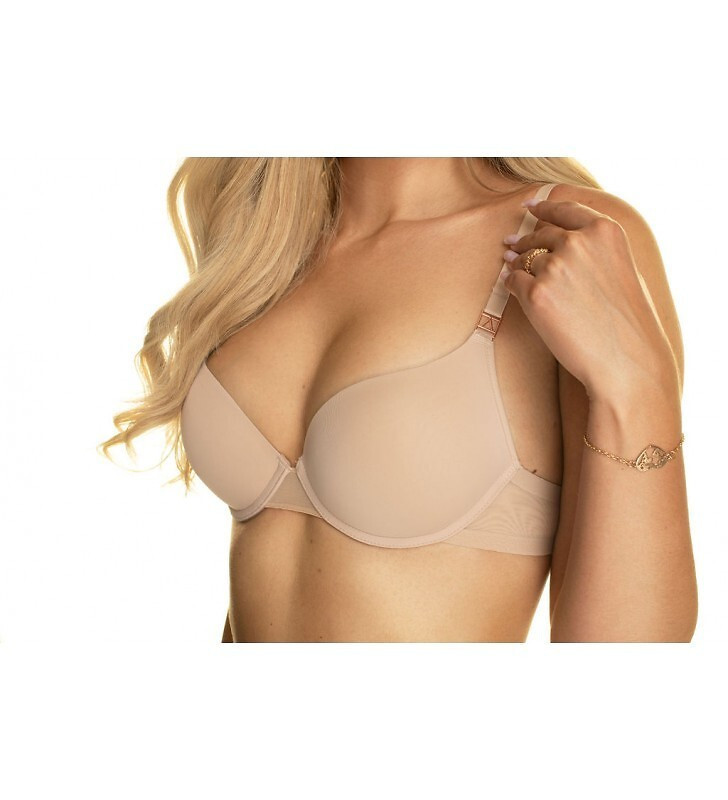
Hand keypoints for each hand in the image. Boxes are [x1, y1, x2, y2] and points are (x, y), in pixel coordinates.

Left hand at [502, 197, 675, 401]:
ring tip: (511, 265)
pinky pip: (513, 282)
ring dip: (517, 263)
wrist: (625, 361)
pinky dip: (512, 284)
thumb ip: (596, 251)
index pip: (566, 209)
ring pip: (524, 259)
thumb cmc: (629, 323)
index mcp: (605, 231)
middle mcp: (578, 243)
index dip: (544, 207)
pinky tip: (511, 287)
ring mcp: (554, 267)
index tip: (530, 206)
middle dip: (525, 238)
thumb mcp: (623, 270)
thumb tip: (561, 243)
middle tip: (512, 243)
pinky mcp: (535, 294)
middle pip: (541, 233)